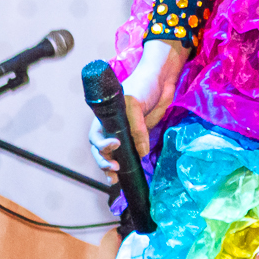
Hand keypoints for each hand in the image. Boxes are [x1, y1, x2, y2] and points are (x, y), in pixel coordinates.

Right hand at [91, 40, 183, 178]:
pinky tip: (127, 174)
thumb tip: (141, 152)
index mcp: (106, 117)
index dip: (101, 145)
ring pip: (113, 154)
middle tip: (114, 169)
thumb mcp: (135, 104)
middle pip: (101, 149)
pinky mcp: (139, 136)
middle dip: (104, 161)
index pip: (97, 136)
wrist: (161, 79)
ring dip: (111, 168)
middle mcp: (113, 127)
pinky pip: (130, 153)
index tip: (114, 146)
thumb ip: (137, 128)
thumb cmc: (142, 86)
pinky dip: (128, 164)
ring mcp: (125, 133)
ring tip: (114, 179)